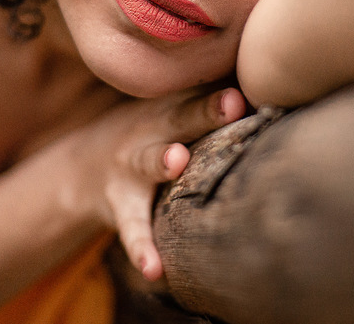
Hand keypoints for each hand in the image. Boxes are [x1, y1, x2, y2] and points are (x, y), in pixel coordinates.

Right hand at [72, 86, 246, 280]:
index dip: (222, 90)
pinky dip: (142, 249)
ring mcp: (131, 169)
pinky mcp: (122, 208)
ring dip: (163, 159)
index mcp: (169, 107)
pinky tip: (153, 270)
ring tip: (177, 160)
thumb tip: (269, 84)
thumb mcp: (172, 110)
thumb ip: (213, 99)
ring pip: (149, 162)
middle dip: (205, 112)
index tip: (245, 89)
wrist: (85, 168)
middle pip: (180, 119)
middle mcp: (150, 133)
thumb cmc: (154, 136)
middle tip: (233, 103)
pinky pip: (132, 229)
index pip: (200, 93)